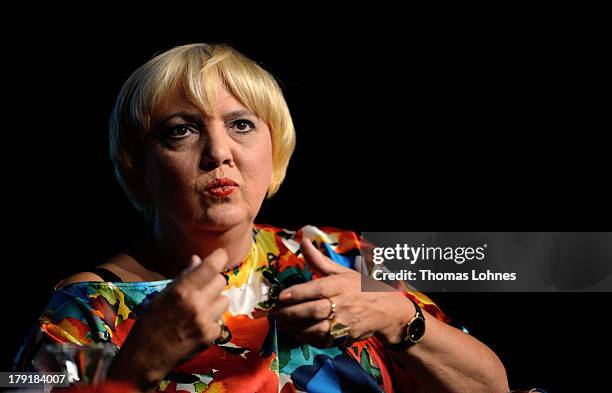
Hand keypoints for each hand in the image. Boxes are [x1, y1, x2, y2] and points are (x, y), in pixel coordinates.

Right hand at [107, 249, 229, 391]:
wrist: (145, 357)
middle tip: (202, 289)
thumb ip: (183, 277)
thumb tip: (197, 259)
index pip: (210, 266)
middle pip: (221, 281)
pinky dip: (212, 321)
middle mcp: (196, 304)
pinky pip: (220, 320)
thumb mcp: (163, 295)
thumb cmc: (150, 322)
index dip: (218, 257)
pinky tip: (198, 326)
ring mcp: (205, 321)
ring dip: (215, 302)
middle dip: (212, 282)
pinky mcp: (210, 336)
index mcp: (182, 290)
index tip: (220, 254)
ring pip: (224, 300)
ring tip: (200, 309)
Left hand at [270, 239, 414, 347]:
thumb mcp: (341, 271)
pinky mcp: (344, 337)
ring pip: (315, 328)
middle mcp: (342, 304)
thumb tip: (303, 241)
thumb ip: (319, 260)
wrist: (387, 310)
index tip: (281, 296)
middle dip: (290, 313)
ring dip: (294, 328)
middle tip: (274, 312)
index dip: (297, 294)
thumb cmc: (361, 287)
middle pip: (313, 310)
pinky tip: (294, 332)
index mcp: (340, 285)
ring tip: (280, 323)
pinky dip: (305, 338)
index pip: (317, 289)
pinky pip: (321, 340)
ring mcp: (344, 323)